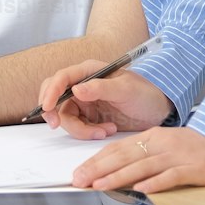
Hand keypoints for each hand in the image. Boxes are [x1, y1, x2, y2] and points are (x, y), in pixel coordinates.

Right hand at [38, 60, 174, 138]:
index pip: (62, 78)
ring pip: (66, 116)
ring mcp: (85, 102)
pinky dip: (88, 133)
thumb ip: (100, 88)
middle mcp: (83, 85)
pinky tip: (107, 130)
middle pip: (55, 96)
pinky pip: (78, 127)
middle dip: (53, 111)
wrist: (158, 110)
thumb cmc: (145, 93)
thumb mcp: (124, 89)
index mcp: (89, 71)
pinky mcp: (89, 118)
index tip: (47, 108)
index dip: (50, 92)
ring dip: (81, 129)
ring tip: (104, 131)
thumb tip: (76, 89)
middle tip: (56, 124)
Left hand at [72, 125, 204, 193]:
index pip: (117, 148)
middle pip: (125, 156)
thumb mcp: (166, 146)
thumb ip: (144, 155)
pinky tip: (142, 189)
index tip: (78, 172)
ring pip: (143, 165)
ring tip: (100, 186)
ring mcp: (177, 155)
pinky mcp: (193, 168)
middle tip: (79, 180)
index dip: (96, 160)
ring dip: (119, 176)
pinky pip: (172, 176)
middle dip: (99, 169)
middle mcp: (161, 143)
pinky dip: (156, 182)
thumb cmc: (195, 148)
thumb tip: (116, 170)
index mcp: (152, 136)